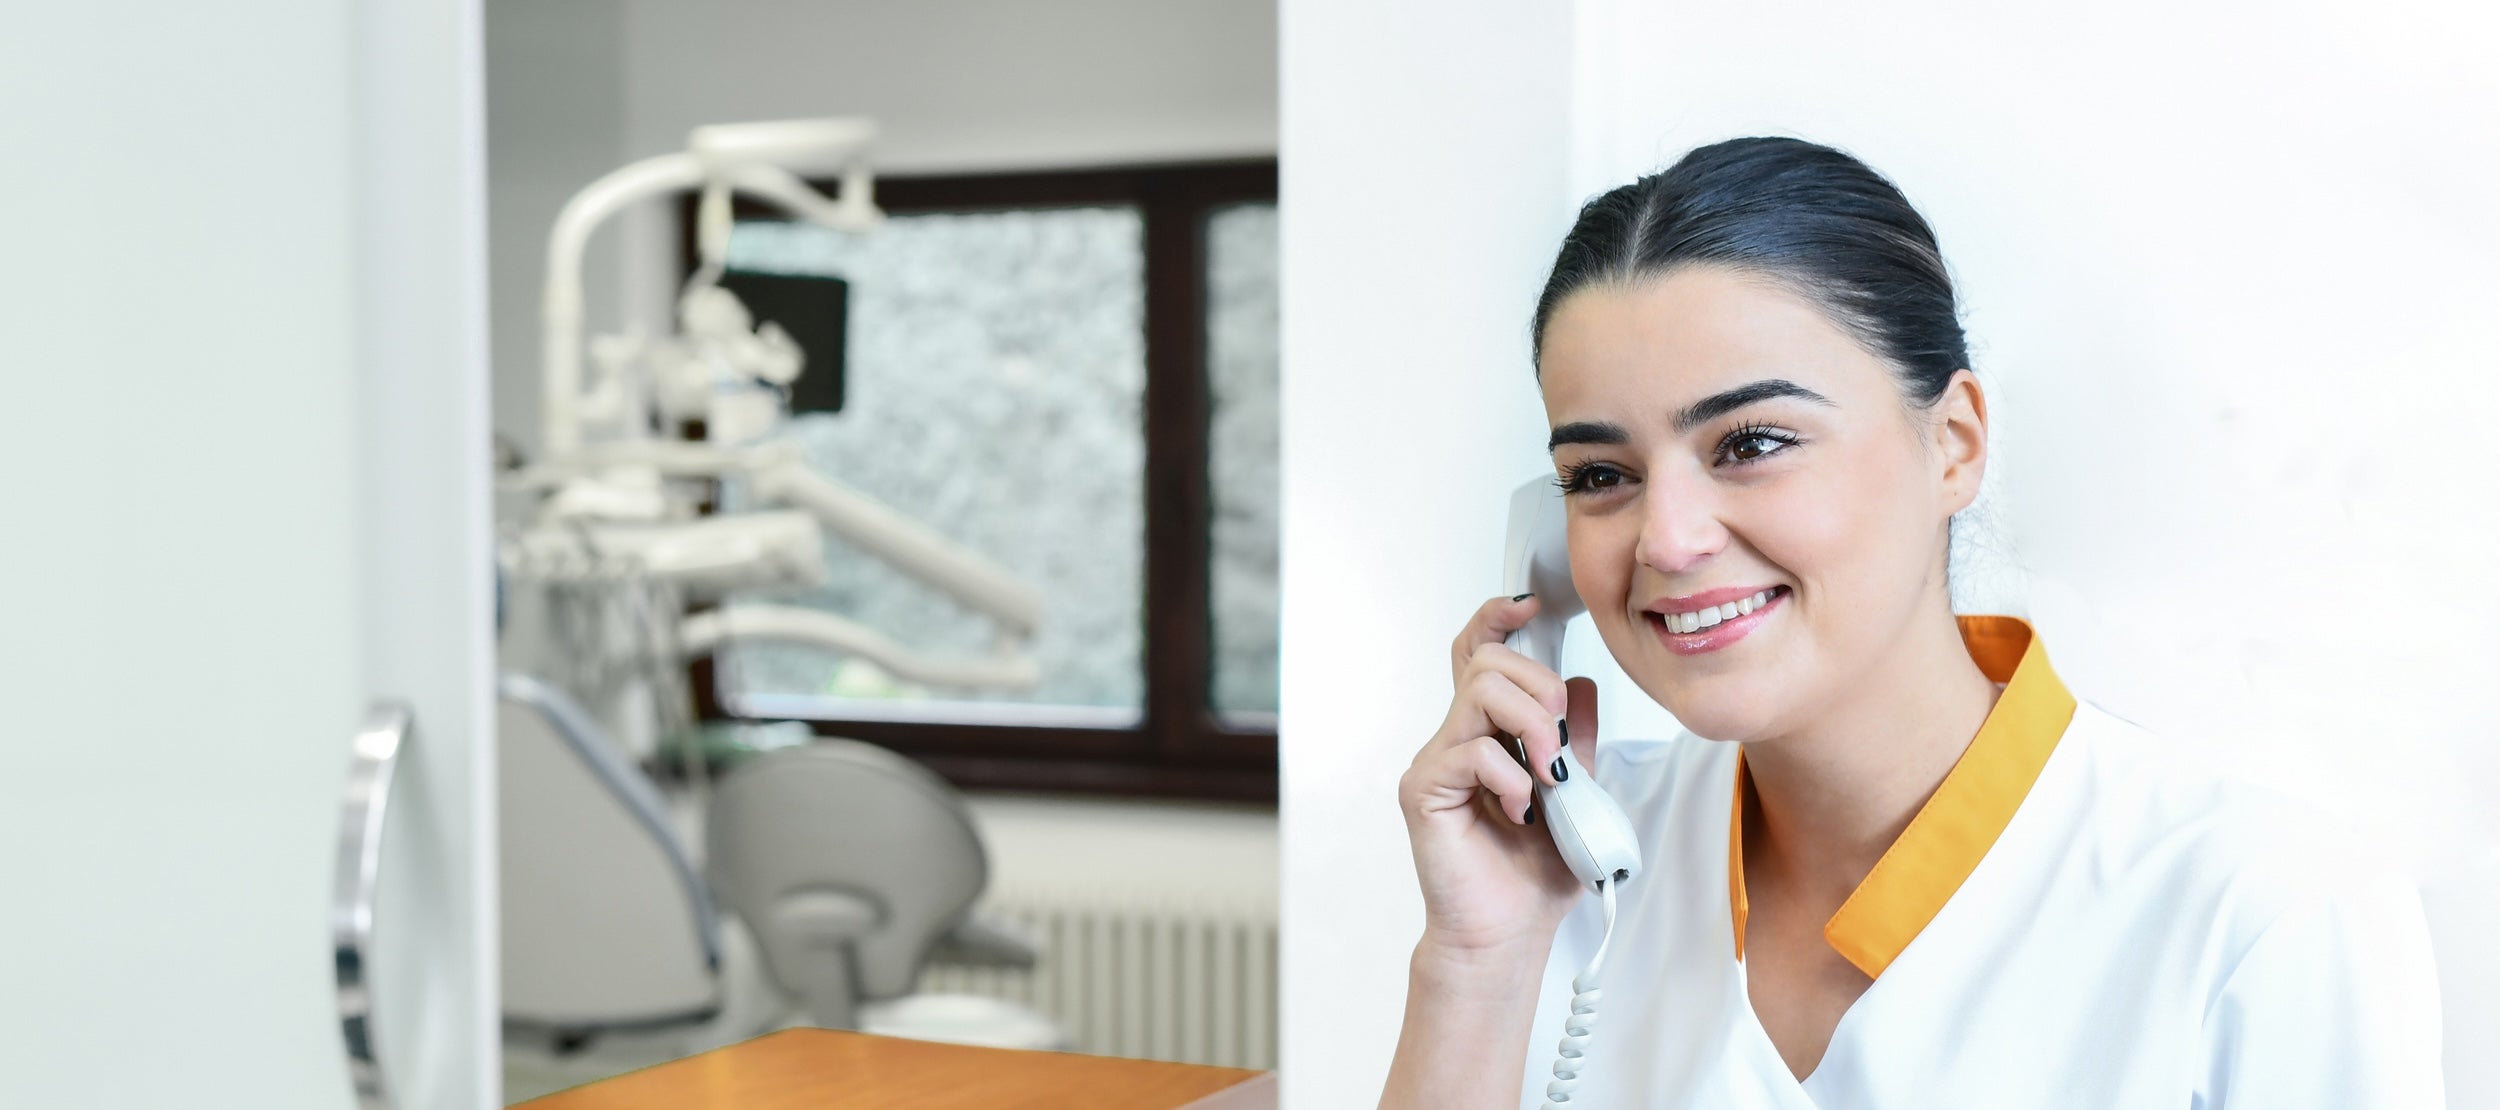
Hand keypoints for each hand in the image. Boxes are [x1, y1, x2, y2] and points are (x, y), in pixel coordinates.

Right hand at [1397, 593, 1602, 955]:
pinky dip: (1512, 777)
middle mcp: (1456, 737)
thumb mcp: (1578, 793)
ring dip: (1532, 727)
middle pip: (1488, 660)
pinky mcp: (1424, 790)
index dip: (1498, 617)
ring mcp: (1436, 761)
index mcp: (1488, 731)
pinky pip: (1473, 750)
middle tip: (1559, 745)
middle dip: (1539, 687)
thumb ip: (1574, 738)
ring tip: (1549, 777)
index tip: (1533, 606)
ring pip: (1481, 691)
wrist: (1509, 934)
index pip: (1478, 652)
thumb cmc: (1535, 873)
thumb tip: (1581, 684)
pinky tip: (1521, 811)